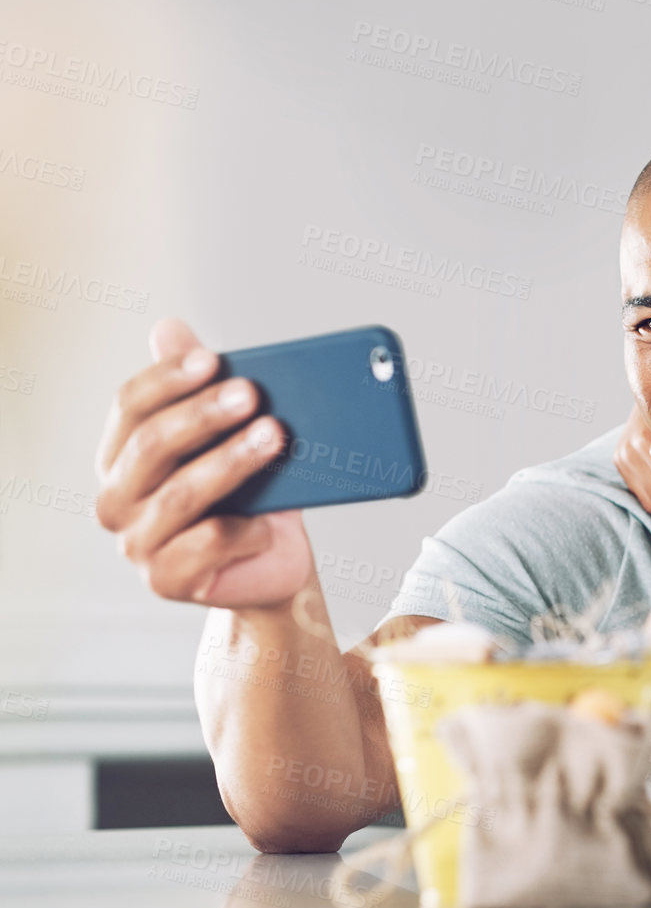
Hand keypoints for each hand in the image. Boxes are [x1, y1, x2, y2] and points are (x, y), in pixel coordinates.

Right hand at [95, 317, 313, 609]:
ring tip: (276, 436)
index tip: (214, 359)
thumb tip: (168, 326)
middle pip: (152, 446)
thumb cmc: (250, 489)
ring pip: (181, 494)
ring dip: (232, 462)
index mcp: (121, 455)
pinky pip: (206, 545)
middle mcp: (116, 498)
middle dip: (203, 416)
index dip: (169, 379)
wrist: (275, 559)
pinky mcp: (167, 581)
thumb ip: (201, 384)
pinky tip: (274, 520)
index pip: (130, 406)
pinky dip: (245, 529)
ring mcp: (136, 544)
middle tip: (253, 394)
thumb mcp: (233, 433)